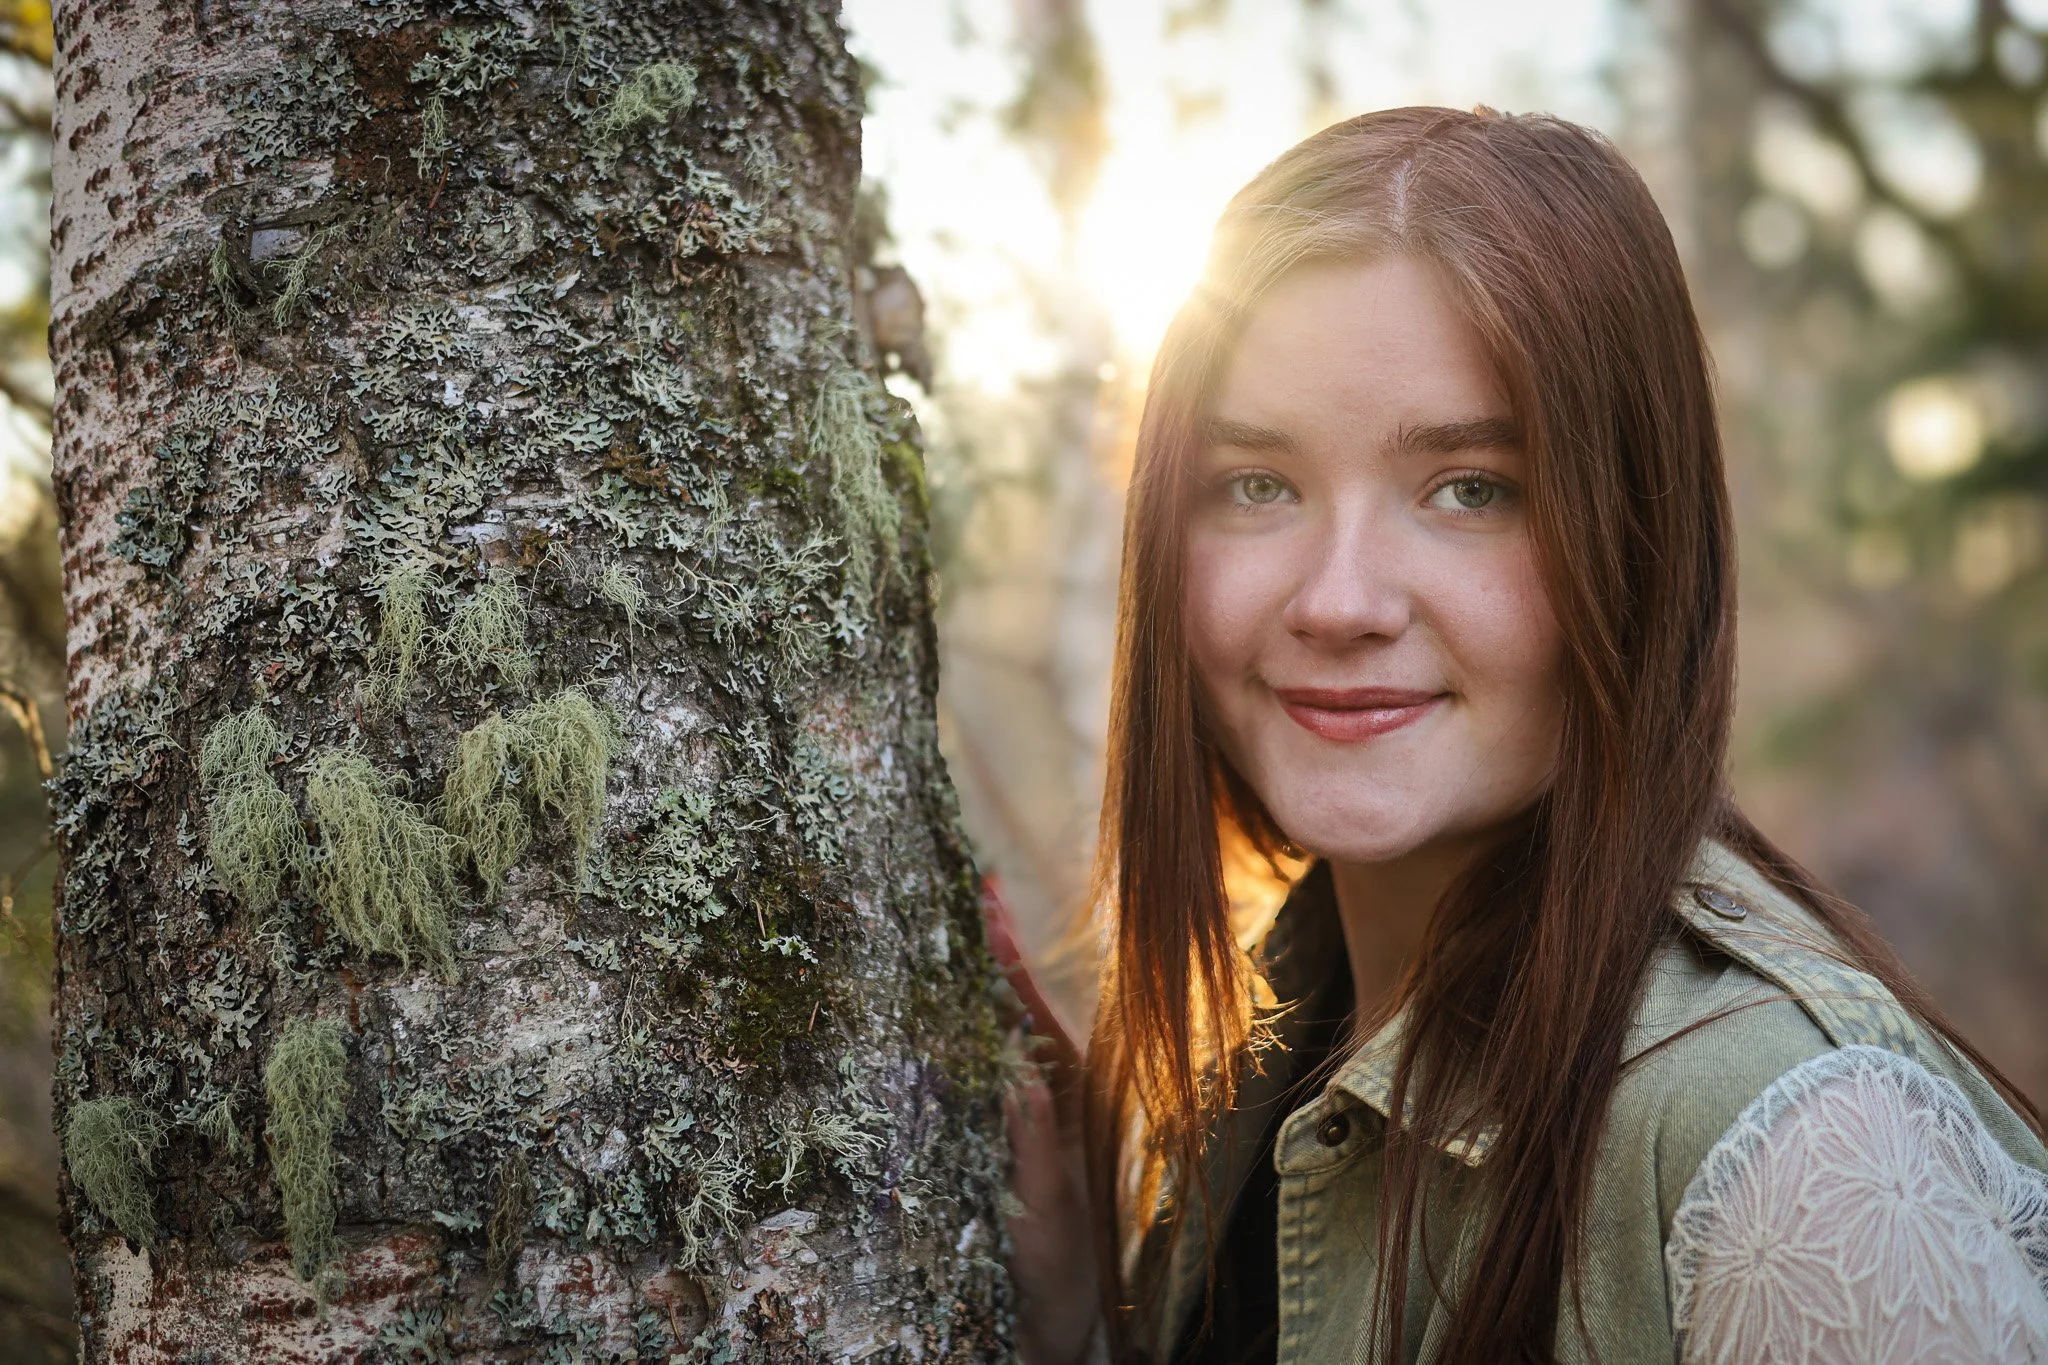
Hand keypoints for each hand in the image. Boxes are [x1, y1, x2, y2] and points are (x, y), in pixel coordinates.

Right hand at [983, 880, 1099, 1364]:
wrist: (1050, 1318)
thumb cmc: (1057, 1268)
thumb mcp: (1047, 1209)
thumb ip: (1034, 1147)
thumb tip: (1022, 1080)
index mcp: (1070, 1104)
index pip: (1037, 1018)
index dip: (1012, 965)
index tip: (991, 909)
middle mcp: (1046, 1097)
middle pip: (1015, 1011)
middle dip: (995, 952)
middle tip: (979, 890)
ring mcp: (1018, 1113)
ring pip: (992, 1035)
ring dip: (975, 982)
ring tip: (966, 917)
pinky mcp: (991, 1135)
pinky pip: (972, 1072)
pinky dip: (956, 1031)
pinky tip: (934, 998)